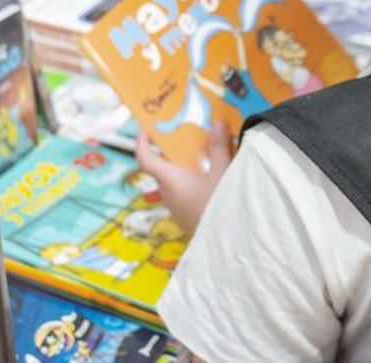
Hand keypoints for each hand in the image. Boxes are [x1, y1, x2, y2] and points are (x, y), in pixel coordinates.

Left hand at [135, 122, 233, 236]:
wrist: (227, 246)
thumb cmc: (219, 207)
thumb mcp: (223, 173)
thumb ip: (219, 148)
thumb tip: (217, 124)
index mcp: (169, 179)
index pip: (145, 158)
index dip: (143, 141)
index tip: (149, 128)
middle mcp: (168, 192)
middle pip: (162, 166)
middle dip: (174, 148)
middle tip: (189, 133)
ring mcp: (177, 206)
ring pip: (175, 179)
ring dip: (186, 164)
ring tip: (206, 151)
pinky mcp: (187, 215)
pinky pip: (185, 190)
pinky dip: (193, 178)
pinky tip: (213, 175)